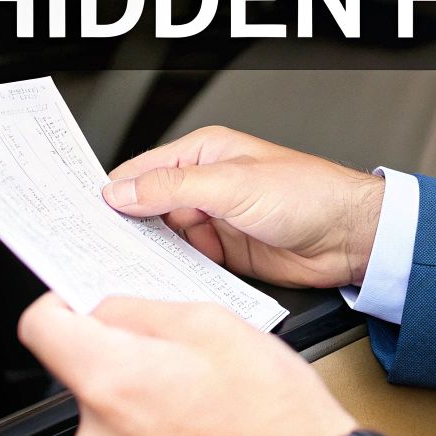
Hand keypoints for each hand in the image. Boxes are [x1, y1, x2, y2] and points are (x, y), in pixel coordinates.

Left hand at [18, 293, 357, 435]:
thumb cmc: (274, 413)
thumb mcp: (213, 324)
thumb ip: (142, 309)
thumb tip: (105, 307)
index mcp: (112, 380)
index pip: (40, 327)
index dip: (61, 302)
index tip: (83, 299)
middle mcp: (98, 434)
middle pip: (80, 368)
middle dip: (120, 349)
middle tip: (176, 348)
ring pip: (109, 405)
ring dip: (141, 390)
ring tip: (198, 391)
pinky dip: (154, 426)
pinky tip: (199, 422)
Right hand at [104, 126, 384, 287]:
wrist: (351, 237)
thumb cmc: (309, 194)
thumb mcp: (233, 185)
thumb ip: (174, 188)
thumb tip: (123, 191)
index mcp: (204, 153)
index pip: (143, 170)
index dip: (114, 191)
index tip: (84, 213)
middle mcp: (205, 185)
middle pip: (148, 207)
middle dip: (126, 227)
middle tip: (96, 247)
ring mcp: (214, 220)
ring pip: (164, 239)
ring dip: (149, 253)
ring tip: (122, 268)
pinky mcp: (224, 253)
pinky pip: (187, 262)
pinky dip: (173, 272)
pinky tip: (160, 282)